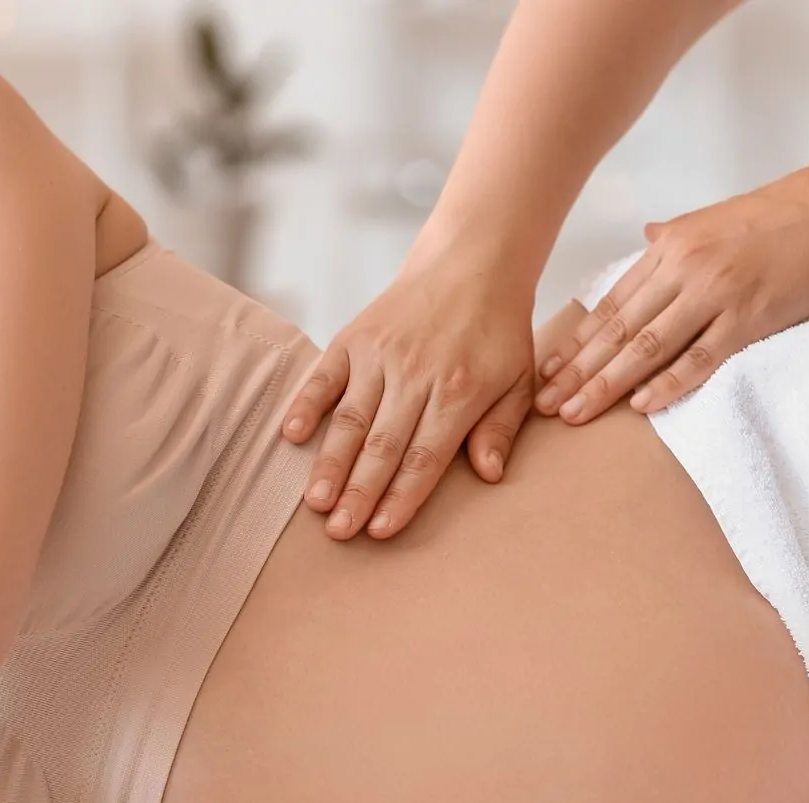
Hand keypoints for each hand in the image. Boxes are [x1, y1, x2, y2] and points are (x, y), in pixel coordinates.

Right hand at [282, 262, 537, 540]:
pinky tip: (290, 435)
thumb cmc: (497, 331)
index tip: (381, 530)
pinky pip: (324, 376)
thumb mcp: (518, 379)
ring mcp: (379, 355)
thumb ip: (502, 428)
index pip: (425, 456)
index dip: (402, 496)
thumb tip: (489, 473)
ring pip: (350, 418)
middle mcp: (414, 375)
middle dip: (360, 492)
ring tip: (316, 502)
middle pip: (382, 445)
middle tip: (340, 531)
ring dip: (331, 462)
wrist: (471, 264)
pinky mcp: (354, 338)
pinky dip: (305, 404)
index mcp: (458, 391)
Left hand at [538, 153, 808, 421]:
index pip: (612, 303)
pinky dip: (670, 382)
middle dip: (578, 371)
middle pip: (620, 330)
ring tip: (576, 411)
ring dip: (608, 383)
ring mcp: (716, 294)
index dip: (578, 341)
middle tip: (545, 404)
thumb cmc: (779, 217)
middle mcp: (685, 269)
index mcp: (671, 247)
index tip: (547, 370)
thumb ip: (673, 236)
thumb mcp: (713, 218)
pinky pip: (702, 357)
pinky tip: (641, 405)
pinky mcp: (750, 317)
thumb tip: (642, 237)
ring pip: (649, 347)